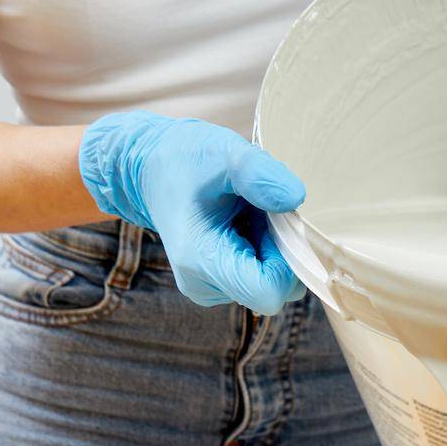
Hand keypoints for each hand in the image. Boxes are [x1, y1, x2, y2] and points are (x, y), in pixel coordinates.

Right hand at [79, 111, 305, 314]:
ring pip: (271, 281)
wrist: (151, 169)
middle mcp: (203, 285)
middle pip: (274, 287)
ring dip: (272, 247)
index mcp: (200, 261)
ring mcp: (210, 288)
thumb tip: (295, 198)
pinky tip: (242, 222)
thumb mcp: (225, 153)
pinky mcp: (218, 284)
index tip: (279, 221)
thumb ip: (259, 174)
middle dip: (281, 249)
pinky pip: (260, 276)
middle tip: (262, 209)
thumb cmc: (186, 160)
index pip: (267, 292)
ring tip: (246, 212)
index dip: (287, 261)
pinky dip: (263, 249)